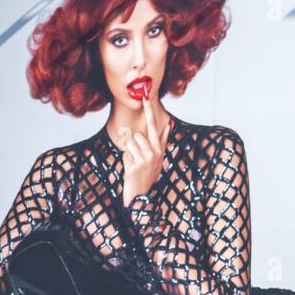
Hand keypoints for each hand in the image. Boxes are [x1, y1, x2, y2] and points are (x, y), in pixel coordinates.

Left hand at [116, 92, 171, 207]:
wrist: (142, 198)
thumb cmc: (147, 176)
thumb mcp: (158, 159)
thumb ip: (161, 141)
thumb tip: (168, 125)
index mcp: (159, 150)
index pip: (154, 126)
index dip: (150, 111)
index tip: (146, 96)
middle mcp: (155, 153)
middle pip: (140, 134)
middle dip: (137, 137)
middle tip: (141, 130)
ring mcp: (146, 159)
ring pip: (131, 142)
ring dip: (129, 151)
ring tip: (134, 162)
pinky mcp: (136, 165)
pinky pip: (126, 153)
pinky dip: (126, 159)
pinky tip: (131, 169)